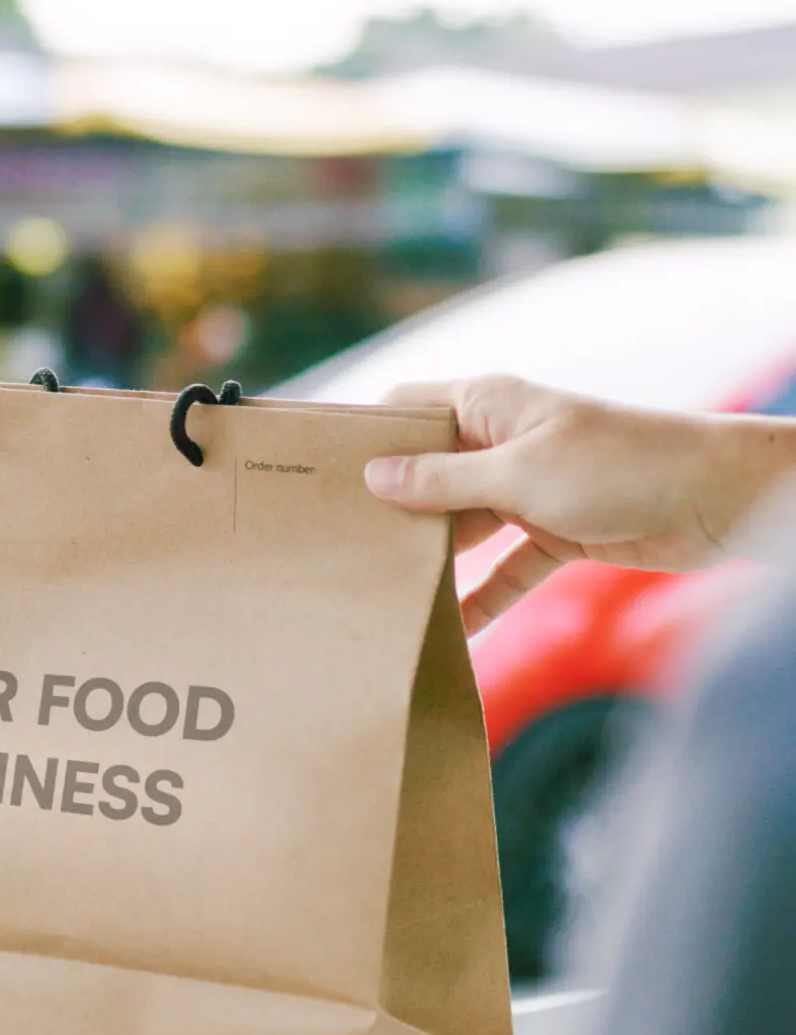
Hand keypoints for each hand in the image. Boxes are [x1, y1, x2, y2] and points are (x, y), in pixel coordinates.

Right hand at [364, 376, 795, 633]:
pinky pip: (503, 570)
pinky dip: (482, 598)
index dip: (362, 437)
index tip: (316, 473)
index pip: (404, 410)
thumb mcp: (517, 474)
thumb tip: (373, 478)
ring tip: (380, 595)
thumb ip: (442, 480)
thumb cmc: (619, 464)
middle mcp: (498, 443)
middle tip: (336, 549)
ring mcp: (525, 490)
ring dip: (433, 561)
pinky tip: (452, 630)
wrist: (719, 498)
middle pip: (425, 476)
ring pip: (461, 529)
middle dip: (389, 512)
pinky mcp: (554, 533)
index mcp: (486, 404)